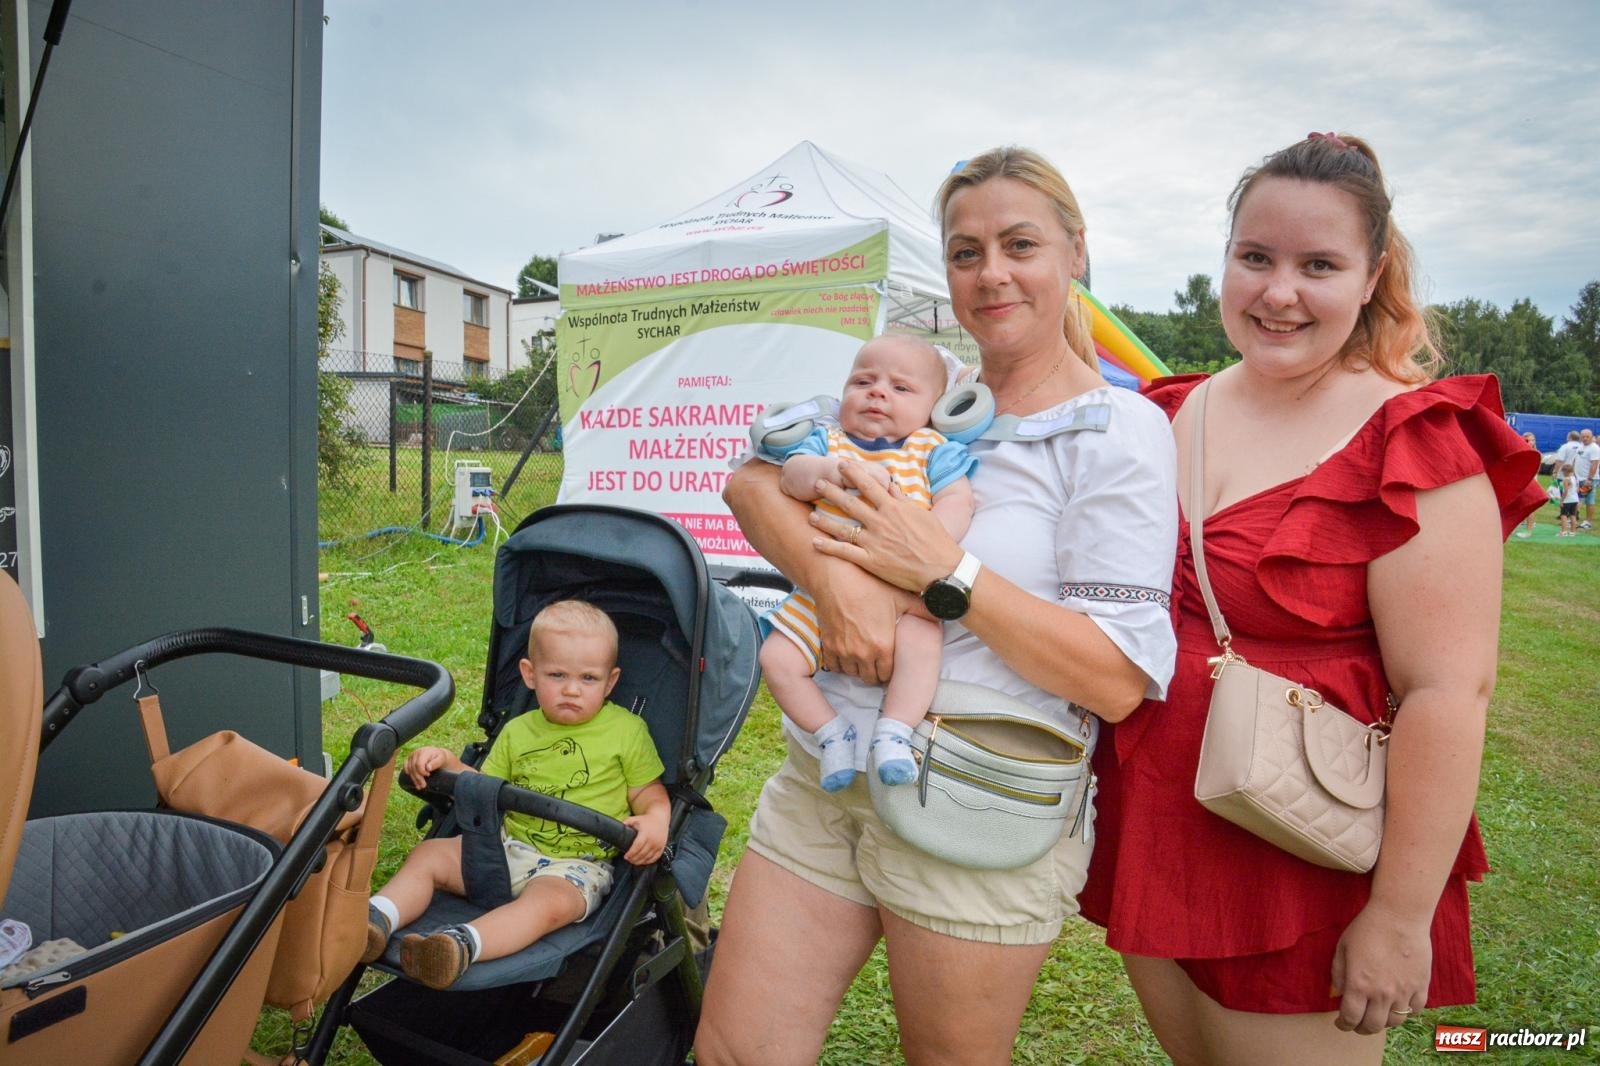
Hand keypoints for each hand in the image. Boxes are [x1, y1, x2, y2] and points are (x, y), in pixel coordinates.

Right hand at [402, 746, 462, 790]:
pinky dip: (409, 775)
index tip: (428, 775)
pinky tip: (414, 780)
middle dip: (418, 778)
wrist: (437, 754)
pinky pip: (406, 767)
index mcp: (424, 752)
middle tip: (423, 786)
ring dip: (414, 779)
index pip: (419, 764)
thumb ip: (435, 763)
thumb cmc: (439, 757)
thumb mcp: (441, 759)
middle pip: (413, 768)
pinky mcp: (408, 759)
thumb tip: (428, 768)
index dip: (422, 772)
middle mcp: (416, 753)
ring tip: (419, 786)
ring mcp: (411, 755)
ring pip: (409, 769)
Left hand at [622, 807, 668, 864]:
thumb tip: (617, 827)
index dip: (631, 853)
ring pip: (648, 858)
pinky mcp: (662, 848)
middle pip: (642, 854)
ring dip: (639, 861)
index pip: (637, 846)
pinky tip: (642, 861)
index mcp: (646, 833)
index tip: (626, 856)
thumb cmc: (647, 820)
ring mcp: (658, 845)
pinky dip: (648, 861)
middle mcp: (653, 840)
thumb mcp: (635, 819)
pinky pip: (655, 858)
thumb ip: (626, 822)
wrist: (660, 818)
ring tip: (633, 861)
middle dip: (633, 859)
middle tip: (628, 859)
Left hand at [810, 460, 962, 592]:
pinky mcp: (872, 561)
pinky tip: (815, 542)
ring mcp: (875, 542)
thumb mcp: (921, 514)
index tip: (841, 464)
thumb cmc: (935, 541)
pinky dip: (829, 548)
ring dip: (826, 521)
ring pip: (844, 528)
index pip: (869, 486)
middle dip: (832, 492)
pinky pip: (846, 553)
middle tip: (817, 484)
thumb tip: (891, 485)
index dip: (853, 473)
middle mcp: (881, 522)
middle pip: (851, 504)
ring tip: (811, 516)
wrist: (941, 568)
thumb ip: (903, 499)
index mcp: (893, 509)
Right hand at [813, 558, 912, 683]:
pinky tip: (846, 654)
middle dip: (874, 673)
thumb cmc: (870, 585)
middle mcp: (862, 654)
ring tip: (863, 659)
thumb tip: (944, 612)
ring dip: (858, 669)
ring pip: (852, 673)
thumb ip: (923, 610)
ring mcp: (843, 651)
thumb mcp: (901, 597)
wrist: (837, 577)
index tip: (890, 664)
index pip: (887, 675)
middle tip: (877, 663)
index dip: (890, 671)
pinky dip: (840, 664)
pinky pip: (834, 666)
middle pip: (869, 678)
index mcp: (883, 646)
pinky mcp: (828, 645)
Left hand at [1330, 899, 1432, 1033]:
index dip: (1344, 1025)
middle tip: (1358, 1024)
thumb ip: (1338, 973)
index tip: (1341, 1023)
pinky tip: (1398, 1004)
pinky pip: (1415, 1010)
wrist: (1399, 915)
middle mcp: (1382, 993)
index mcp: (1359, 984)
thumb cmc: (1367, 928)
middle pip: (1373, 1026)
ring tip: (1378, 1014)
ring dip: (1384, 1022)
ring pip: (1395, 1022)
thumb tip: (1339, 993)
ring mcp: (1404, 991)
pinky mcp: (1421, 986)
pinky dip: (1406, 1012)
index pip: (1351, 1018)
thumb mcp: (1342, 948)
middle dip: (1362, 1028)